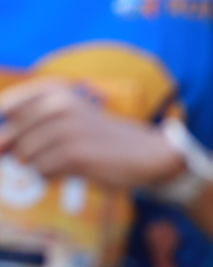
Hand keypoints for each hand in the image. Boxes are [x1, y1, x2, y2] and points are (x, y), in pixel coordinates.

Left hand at [0, 80, 180, 189]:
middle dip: (24, 150)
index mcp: (55, 90)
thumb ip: (28, 127)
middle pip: (13, 135)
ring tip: (66, 160)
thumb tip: (1, 146)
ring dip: (40, 164)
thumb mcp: (65, 119)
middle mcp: (59, 105)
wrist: (144, 152)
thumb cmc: (98, 137)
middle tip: (56, 152)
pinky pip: (42, 171)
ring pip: (25, 155)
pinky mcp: (74, 154)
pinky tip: (72, 169)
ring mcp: (66, 129)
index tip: (17, 140)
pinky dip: (52, 175)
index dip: (6, 129)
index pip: (6, 106)